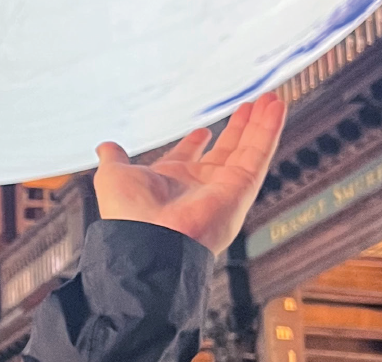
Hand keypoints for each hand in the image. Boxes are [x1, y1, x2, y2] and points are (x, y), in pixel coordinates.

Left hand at [93, 93, 285, 254]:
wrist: (148, 241)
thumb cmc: (129, 216)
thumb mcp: (114, 177)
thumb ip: (114, 159)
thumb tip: (105, 147)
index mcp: (169, 184)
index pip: (188, 159)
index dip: (195, 144)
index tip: (203, 131)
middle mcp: (198, 187)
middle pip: (224, 151)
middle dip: (237, 129)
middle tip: (249, 106)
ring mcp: (222, 187)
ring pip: (247, 149)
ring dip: (260, 124)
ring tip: (270, 99)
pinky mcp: (241, 187)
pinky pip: (260, 153)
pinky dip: (269, 130)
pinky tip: (276, 108)